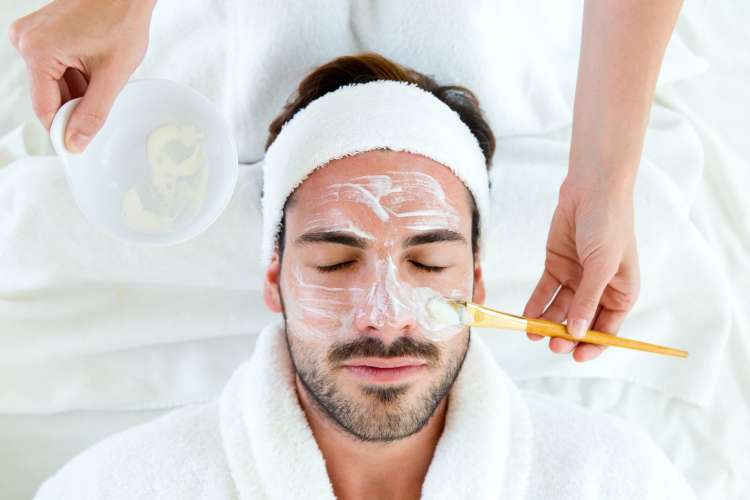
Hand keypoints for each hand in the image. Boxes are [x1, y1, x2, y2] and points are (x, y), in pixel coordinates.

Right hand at [8, 0, 154, 151]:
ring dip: (78, 91)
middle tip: (104, 105)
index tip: (80, 144)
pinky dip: (76, 76)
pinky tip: (95, 70)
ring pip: (53, 83)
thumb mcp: (112, 75)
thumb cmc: (121, 21)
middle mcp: (26, 41)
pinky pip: (55, 67)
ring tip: (103, 77)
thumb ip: (93, 113)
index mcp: (37, 51)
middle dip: (76, 106)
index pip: (44, 108)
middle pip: (48, 95)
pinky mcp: (42, 33)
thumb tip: (75, 142)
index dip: (63, 129)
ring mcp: (32, 35)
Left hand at [523, 174, 639, 361]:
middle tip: (552, 343)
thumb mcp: (602, 264)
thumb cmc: (608, 223)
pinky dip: (536, 304)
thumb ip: (589, 299)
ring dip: (548, 322)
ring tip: (533, 333)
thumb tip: (579, 333)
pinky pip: (545, 291)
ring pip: (561, 309)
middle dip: (567, 335)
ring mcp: (577, 277)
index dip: (594, 344)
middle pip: (582, 321)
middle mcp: (599, 288)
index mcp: (622, 291)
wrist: (592, 187)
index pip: (608, 328)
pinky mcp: (557, 265)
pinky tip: (526, 317)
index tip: (576, 356)